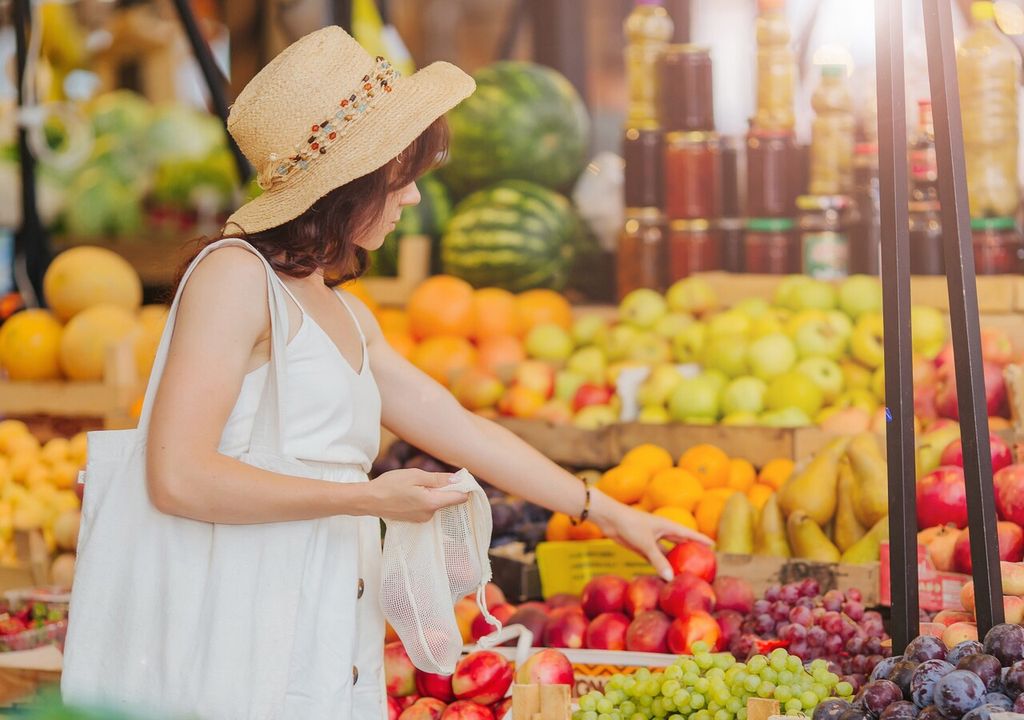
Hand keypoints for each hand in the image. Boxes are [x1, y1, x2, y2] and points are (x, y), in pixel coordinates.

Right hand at [369, 469, 467, 521]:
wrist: (369, 500)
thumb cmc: (390, 485)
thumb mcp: (415, 476)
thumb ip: (438, 479)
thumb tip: (458, 479)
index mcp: (432, 503)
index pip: (459, 498)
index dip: (463, 487)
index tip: (460, 478)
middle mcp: (430, 515)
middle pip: (448, 500)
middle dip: (445, 488)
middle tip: (430, 478)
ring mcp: (422, 519)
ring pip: (436, 503)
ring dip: (433, 493)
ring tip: (415, 486)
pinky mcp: (414, 520)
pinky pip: (427, 508)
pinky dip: (424, 499)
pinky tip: (411, 493)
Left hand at [592, 490, 713, 580]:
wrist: (609, 518)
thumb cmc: (630, 525)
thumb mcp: (646, 544)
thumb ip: (658, 561)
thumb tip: (671, 578)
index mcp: (667, 526)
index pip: (689, 534)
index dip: (701, 540)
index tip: (714, 546)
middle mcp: (661, 532)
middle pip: (680, 543)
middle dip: (690, 550)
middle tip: (702, 561)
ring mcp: (651, 539)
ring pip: (667, 552)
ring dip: (674, 560)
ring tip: (685, 572)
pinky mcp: (641, 545)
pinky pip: (655, 557)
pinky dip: (660, 565)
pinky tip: (664, 574)